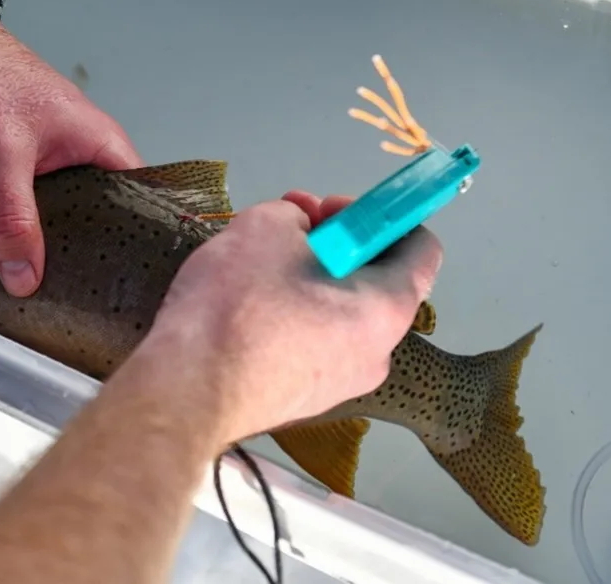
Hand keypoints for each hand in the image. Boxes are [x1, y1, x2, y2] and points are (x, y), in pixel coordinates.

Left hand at [0, 6, 143, 296]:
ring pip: (60, 216)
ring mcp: (49, 162)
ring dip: (47, 244)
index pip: (139, 204)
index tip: (124, 284)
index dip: (135, 244)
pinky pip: (29, 210)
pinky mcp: (17, 169)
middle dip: (87, 254)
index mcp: (100, 144)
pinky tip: (10, 257)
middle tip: (80, 297)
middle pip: (99, 218)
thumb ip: (13, 219)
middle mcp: (81, 154)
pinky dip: (20, 231)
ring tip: (46, 288)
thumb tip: (25, 275)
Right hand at [142, 190, 442, 446]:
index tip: (330, 210)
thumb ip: (296, 215)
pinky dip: (291, 317)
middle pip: (374, 281)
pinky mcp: (303, 401)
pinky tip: (245, 307)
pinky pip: (312, 344)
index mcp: (387, 308)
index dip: (381, 215)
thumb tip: (300, 229)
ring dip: (309, 278)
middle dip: (334, 244)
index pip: (421, 248)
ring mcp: (341, 384)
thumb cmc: (238, 304)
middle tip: (287, 230)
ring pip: (338, 313)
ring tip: (257, 264)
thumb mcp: (265, 227)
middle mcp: (377, 352)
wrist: (188, 390)